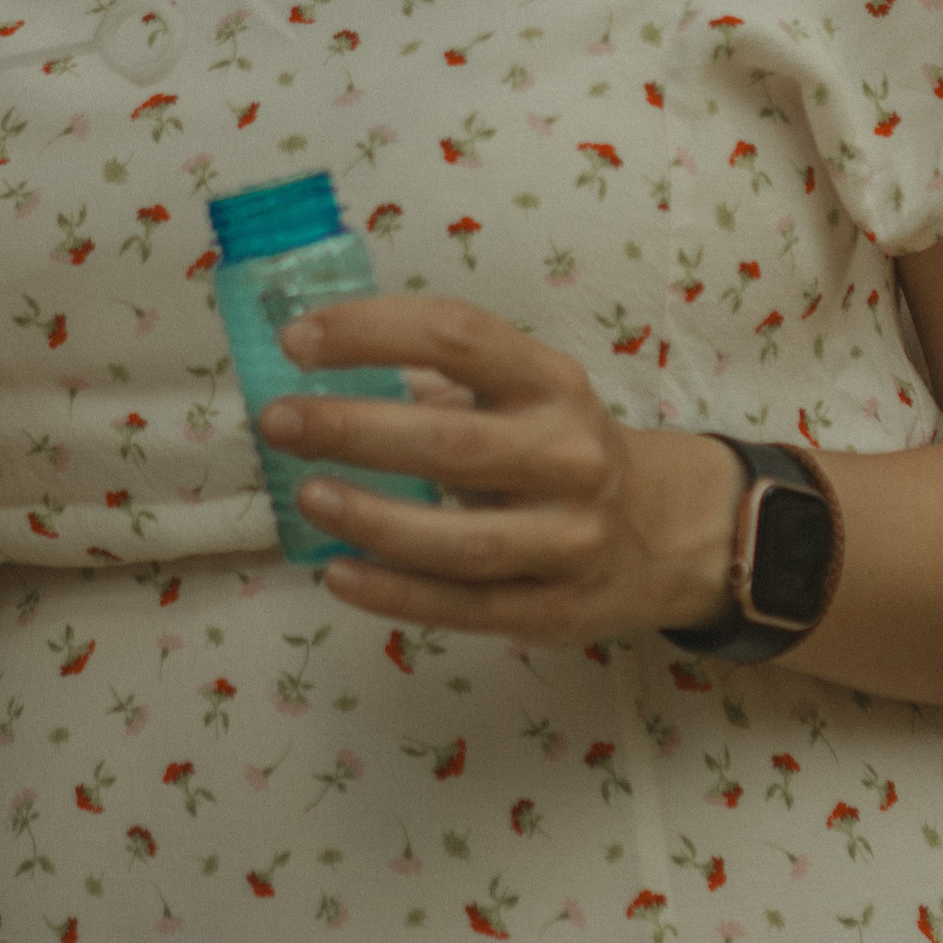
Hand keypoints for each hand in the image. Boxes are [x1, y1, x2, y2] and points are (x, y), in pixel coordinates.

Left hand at [257, 295, 743, 645]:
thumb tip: (321, 371)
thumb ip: (442, 381)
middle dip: (354, 430)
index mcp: (552, 382)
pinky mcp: (555, 610)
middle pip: (452, 442)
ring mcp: (569, 540)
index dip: (372, 332)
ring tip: (305, 497)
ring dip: (372, 519)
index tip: (297, 341)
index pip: (458, 336)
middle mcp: (569, 455)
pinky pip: (465, 607)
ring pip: (461, 540)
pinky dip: (395, 592)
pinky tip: (338, 575)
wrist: (663, 533)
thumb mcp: (527, 392)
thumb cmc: (559, 447)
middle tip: (280, 421)